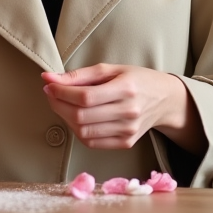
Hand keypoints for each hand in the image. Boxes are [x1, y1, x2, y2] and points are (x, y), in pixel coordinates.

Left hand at [41, 64, 198, 151]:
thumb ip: (79, 75)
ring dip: (65, 118)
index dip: (62, 93)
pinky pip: (92, 142)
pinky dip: (78, 131)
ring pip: (84, 132)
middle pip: (82, 116)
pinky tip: (76, 118)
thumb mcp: (111, 69)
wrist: (163, 99)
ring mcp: (128, 131)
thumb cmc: (136, 79)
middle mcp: (129, 112)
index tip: (49, 85)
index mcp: (126, 88)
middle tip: (52, 94)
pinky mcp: (126, 143)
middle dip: (58, 105)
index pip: (85, 97)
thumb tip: (49, 78)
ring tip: (62, 105)